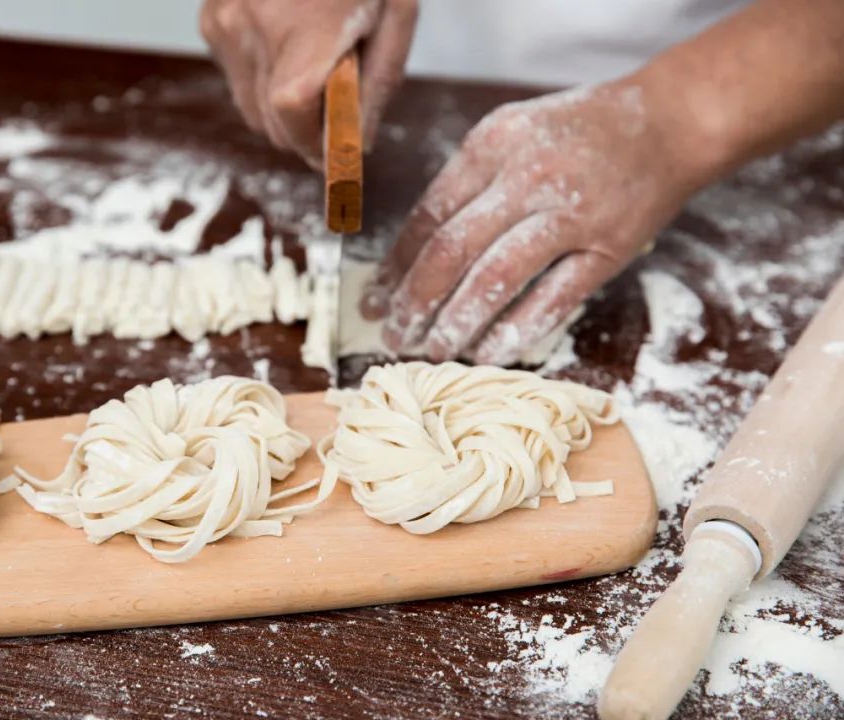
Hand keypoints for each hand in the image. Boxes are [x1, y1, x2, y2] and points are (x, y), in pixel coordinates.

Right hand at [199, 0, 417, 167]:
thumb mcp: (394, 12)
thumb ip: (377, 83)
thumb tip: (357, 145)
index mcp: (304, 29)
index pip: (294, 119)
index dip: (316, 146)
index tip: (340, 156)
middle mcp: (252, 30)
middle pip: (272, 125)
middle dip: (308, 133)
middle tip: (339, 112)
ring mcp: (224, 24)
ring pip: (251, 109)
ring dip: (284, 109)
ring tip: (315, 68)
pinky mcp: (210, 18)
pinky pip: (237, 78)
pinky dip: (263, 79)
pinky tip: (289, 44)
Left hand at [361, 78, 707, 364]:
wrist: (669, 121)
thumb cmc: (578, 132)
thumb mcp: (511, 133)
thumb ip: (466, 185)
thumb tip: (412, 255)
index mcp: (492, 144)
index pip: (429, 215)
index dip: (396, 265)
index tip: (376, 299)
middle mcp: (527, 177)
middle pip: (451, 251)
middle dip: (415, 301)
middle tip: (394, 335)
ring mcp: (570, 215)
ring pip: (495, 279)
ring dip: (457, 322)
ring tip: (434, 350)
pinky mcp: (607, 248)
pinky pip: (552, 300)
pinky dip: (516, 331)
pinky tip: (488, 353)